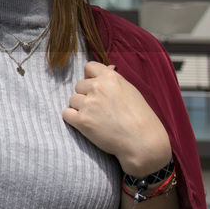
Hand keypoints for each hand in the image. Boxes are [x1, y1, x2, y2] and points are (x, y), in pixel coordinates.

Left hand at [62, 61, 171, 176]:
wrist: (142, 141)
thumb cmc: (141, 117)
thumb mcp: (131, 91)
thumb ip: (115, 80)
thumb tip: (108, 67)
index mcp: (111, 77)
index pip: (89, 67)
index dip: (91, 77)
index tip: (96, 88)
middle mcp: (98, 87)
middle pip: (79, 85)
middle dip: (86, 95)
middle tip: (100, 108)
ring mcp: (89, 104)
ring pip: (73, 100)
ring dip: (80, 108)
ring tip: (96, 118)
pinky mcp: (82, 120)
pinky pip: (67, 114)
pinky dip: (73, 119)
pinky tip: (86, 124)